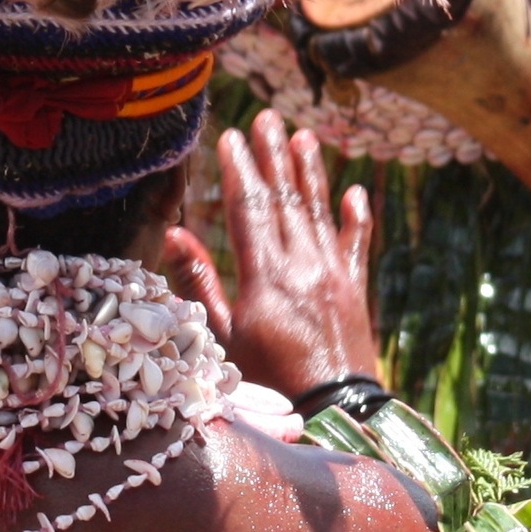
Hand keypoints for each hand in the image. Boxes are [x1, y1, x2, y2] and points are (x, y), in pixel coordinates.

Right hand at [165, 112, 380, 396]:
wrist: (335, 414)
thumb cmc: (267, 384)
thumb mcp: (222, 340)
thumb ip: (199, 285)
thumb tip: (174, 236)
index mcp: (264, 277)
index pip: (248, 208)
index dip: (239, 169)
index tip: (231, 135)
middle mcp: (301, 266)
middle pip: (284, 199)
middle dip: (274, 155)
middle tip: (266, 117)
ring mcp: (332, 276)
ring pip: (319, 212)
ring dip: (311, 171)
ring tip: (304, 135)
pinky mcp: (355, 290)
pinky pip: (356, 245)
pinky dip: (356, 217)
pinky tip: (354, 190)